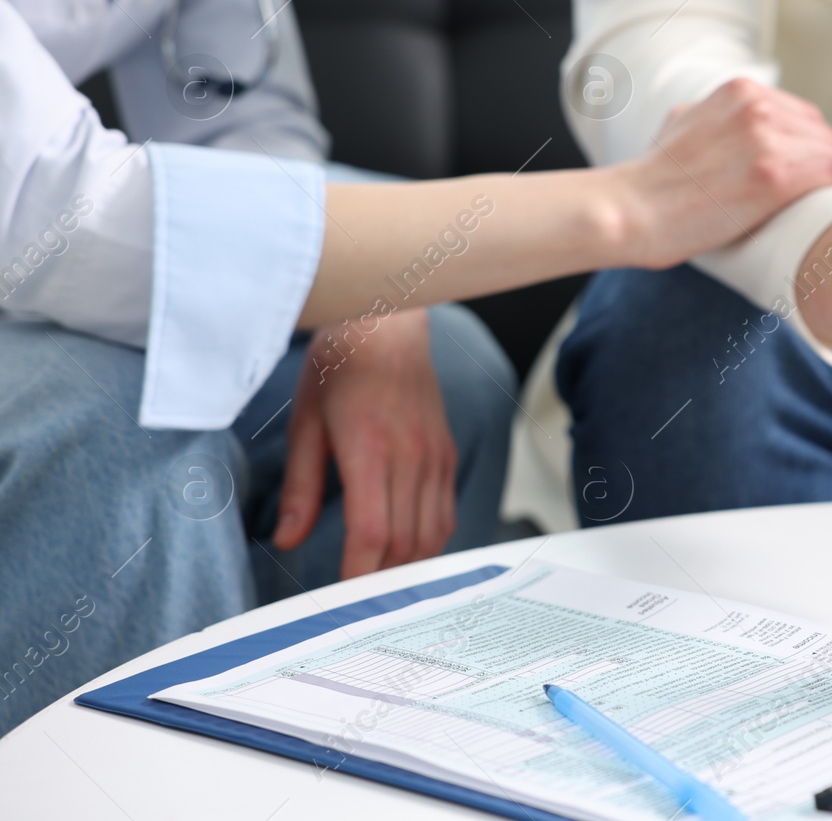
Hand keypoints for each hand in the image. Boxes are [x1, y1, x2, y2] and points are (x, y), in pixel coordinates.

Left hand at [272, 307, 458, 578]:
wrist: (387, 326)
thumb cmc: (340, 367)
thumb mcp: (305, 423)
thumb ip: (301, 486)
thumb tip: (289, 539)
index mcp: (371, 449)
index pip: (372, 531)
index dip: (359, 573)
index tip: (341, 598)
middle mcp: (411, 457)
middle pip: (406, 542)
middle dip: (381, 579)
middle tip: (355, 602)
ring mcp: (435, 456)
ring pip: (432, 533)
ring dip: (408, 565)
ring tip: (380, 583)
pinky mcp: (446, 453)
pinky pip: (445, 512)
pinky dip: (429, 540)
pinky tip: (407, 549)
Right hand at [612, 78, 831, 268]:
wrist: (633, 209)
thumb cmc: (653, 176)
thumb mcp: (683, 120)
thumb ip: (716, 114)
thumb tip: (734, 120)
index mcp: (739, 90)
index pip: (799, 112)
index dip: (812, 141)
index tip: (817, 163)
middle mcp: (757, 107)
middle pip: (819, 131)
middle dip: (828, 157)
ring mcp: (767, 140)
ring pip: (831, 151)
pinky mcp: (774, 177)